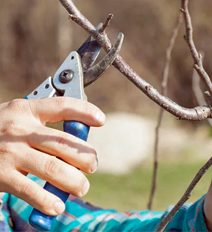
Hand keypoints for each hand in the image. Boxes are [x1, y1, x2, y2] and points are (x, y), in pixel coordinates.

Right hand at [0, 97, 104, 215]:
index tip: (101, 119)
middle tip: (92, 165)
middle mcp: (19, 130)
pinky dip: (48, 200)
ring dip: (74, 181)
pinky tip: (57, 205)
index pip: (62, 106)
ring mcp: (10, 153)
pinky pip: (30, 190)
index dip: (84, 111)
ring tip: (82, 187)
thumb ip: (42, 123)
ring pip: (53, 168)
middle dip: (85, 156)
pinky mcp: (0, 176)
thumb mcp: (17, 117)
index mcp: (26, 110)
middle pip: (63, 143)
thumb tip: (76, 138)